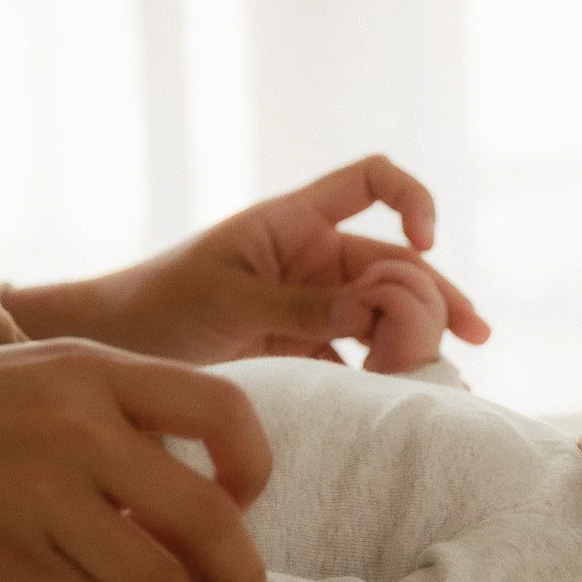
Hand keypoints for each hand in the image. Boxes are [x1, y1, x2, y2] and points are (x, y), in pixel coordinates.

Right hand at [0, 340, 271, 581]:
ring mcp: (42, 496)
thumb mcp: (20, 379)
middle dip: (242, 576)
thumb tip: (182, 499)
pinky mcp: (6, 562)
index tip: (242, 501)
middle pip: (211, 515)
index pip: (224, 410)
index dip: (254, 465)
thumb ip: (100, 419)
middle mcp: (77, 427)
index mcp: (87, 369)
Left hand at [11, 156, 488, 366]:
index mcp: (296, 222)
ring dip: (421, 339)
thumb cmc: (160, 307)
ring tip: (444, 375)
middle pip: (398, 263)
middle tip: (463, 339)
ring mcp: (315, 306)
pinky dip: (388, 375)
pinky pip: (362, 357)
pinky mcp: (306, 349)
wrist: (117, 353)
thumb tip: (376, 307)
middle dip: (437, 296)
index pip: (372, 181)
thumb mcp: (229, 302)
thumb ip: (299, 306)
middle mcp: (315, 258)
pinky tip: (413, 400)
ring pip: (390, 314)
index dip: (412, 200)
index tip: (424, 244)